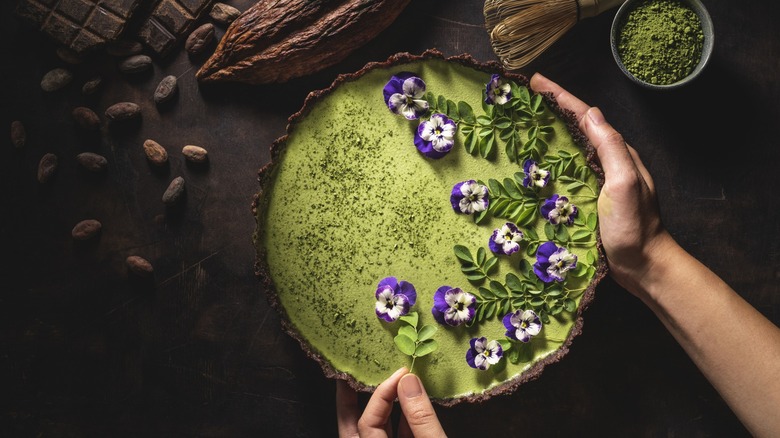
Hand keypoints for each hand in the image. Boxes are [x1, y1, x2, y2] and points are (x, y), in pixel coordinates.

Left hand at [336, 367, 446, 436]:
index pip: (368, 422)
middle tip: (348, 375)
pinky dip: (402, 420)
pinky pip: (394, 437)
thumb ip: (421, 419)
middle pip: (353, 427)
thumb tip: (408, 381)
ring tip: (386, 382)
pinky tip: (412, 403)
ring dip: (383, 407)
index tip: (401, 374)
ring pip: (376, 430)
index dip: (382, 396)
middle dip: (351, 401)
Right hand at [529, 73, 672, 296]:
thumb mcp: (625, 183)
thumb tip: (591, 114)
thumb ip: (612, 149)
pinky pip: (562, 172)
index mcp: (616, 154)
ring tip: (521, 124)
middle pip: (575, 128)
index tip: (535, 82)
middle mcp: (606, 163)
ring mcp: (596, 181)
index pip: (585, 117)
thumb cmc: (634, 227)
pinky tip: (530, 164)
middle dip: (550, 109)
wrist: (643, 266)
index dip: (560, 96)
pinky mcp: (585, 200)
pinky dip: (546, 161)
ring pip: (568, 149)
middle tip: (522, 98)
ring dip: (546, 132)